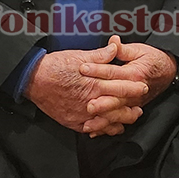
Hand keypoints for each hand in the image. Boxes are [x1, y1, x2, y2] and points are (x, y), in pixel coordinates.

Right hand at [23, 40, 147, 136]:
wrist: (35, 80)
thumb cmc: (56, 66)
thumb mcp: (80, 55)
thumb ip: (100, 55)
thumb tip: (115, 47)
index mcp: (95, 83)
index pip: (121, 87)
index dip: (134, 88)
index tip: (144, 88)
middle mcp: (91, 101)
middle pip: (118, 108)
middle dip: (131, 109)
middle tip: (140, 109)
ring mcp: (82, 114)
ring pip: (107, 122)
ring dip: (120, 121)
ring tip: (128, 119)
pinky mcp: (73, 122)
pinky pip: (92, 129)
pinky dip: (102, 130)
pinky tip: (108, 128)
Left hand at [79, 36, 177, 120]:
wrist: (167, 72)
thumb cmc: (152, 60)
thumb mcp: (139, 50)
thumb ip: (123, 49)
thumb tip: (113, 41)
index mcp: (135, 74)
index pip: (113, 72)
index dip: (97, 69)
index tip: (83, 68)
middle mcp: (134, 91)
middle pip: (115, 97)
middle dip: (101, 102)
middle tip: (88, 104)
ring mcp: (133, 102)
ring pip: (117, 113)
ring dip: (103, 119)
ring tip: (88, 122)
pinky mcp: (132, 109)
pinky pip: (119, 121)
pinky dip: (106, 127)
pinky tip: (94, 131)